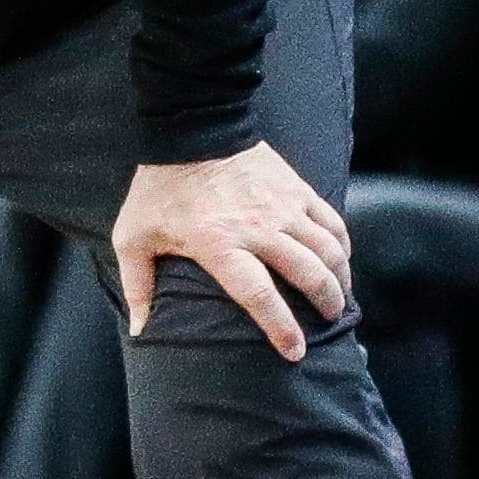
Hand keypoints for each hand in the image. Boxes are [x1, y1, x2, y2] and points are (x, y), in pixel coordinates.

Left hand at [112, 141, 351, 361]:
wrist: (192, 127)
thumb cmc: (160, 187)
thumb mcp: (135, 236)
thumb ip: (138, 285)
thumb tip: (140, 329)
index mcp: (219, 244)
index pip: (259, 296)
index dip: (281, 327)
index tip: (294, 351)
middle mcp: (258, 228)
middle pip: (308, 273)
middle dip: (325, 304)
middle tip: (329, 321)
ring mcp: (282, 206)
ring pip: (327, 249)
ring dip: (340, 278)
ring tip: (340, 297)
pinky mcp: (296, 188)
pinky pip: (331, 221)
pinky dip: (342, 244)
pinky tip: (341, 260)